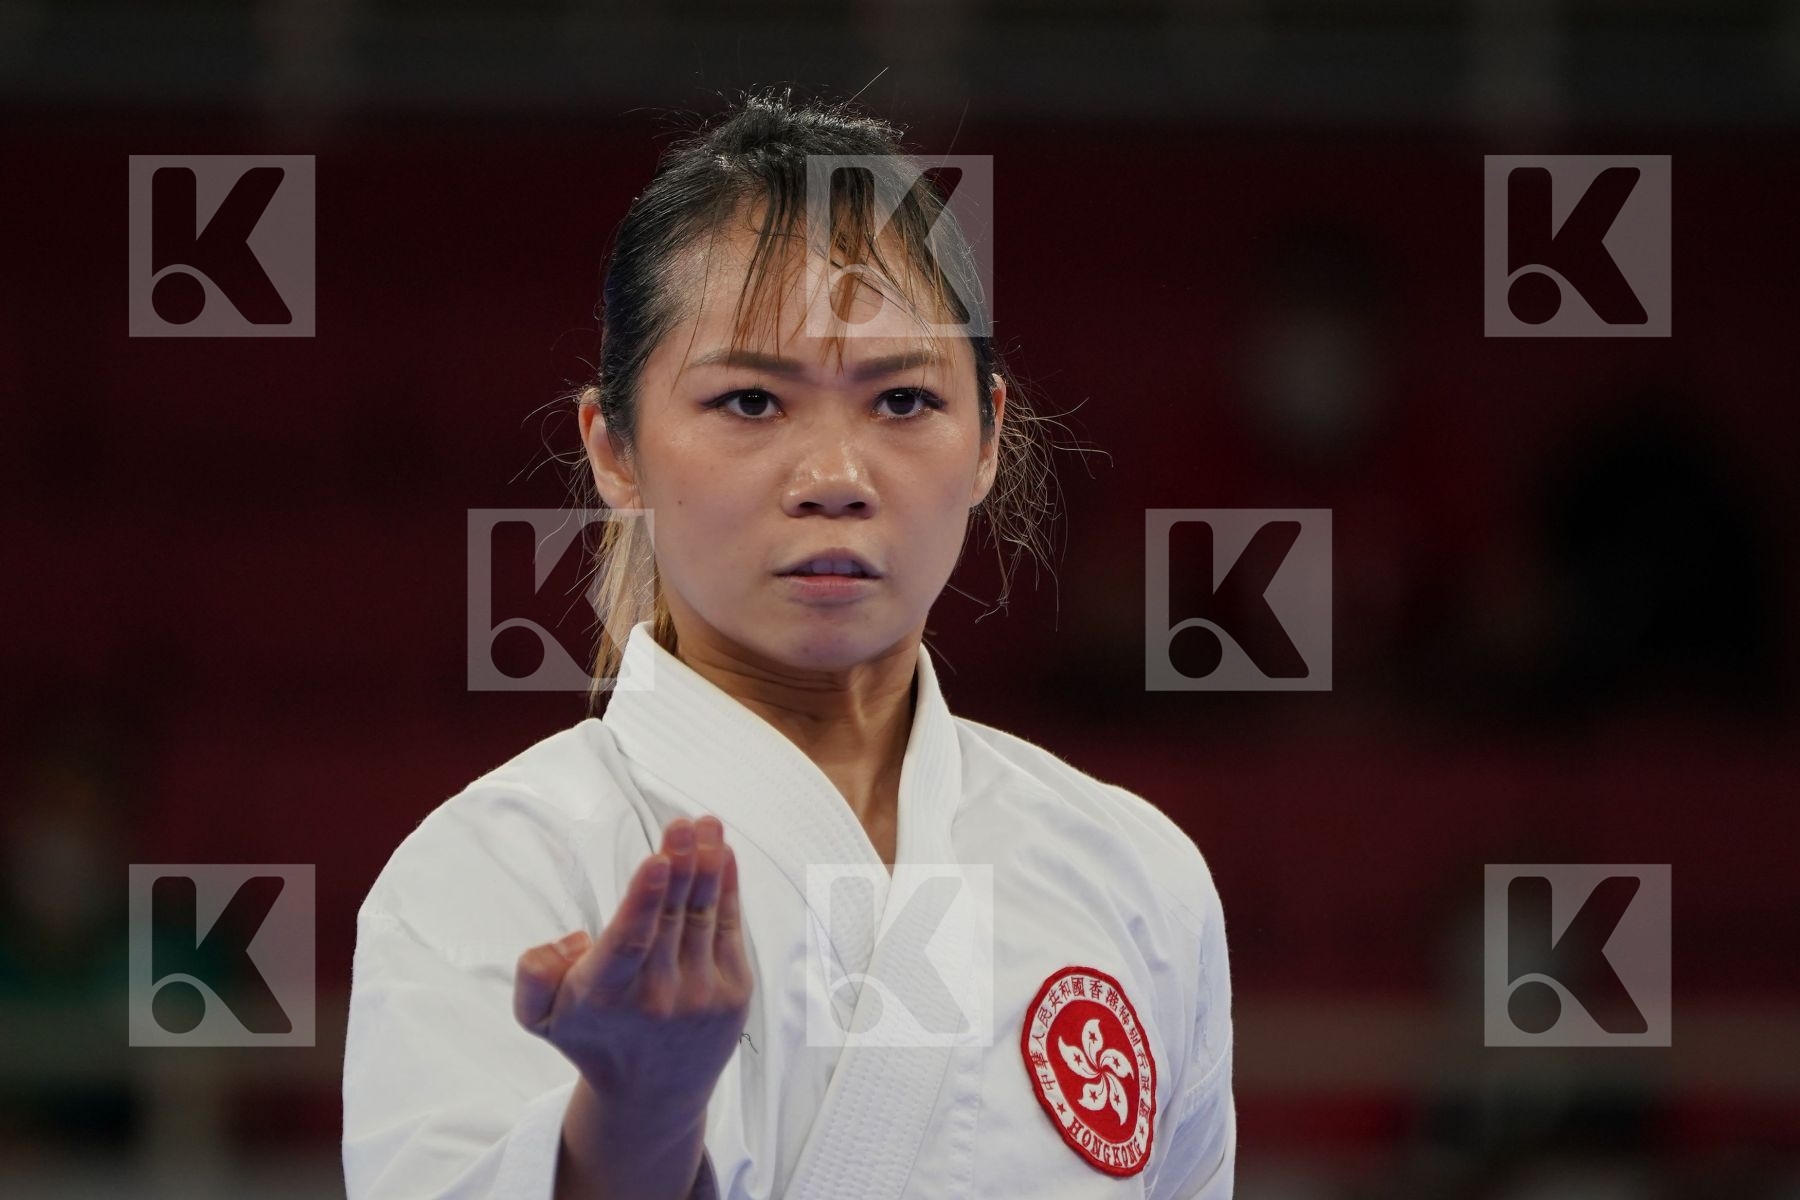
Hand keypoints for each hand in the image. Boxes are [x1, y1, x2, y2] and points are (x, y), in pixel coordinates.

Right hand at [513, 815, 752, 1116]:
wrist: (652, 1096)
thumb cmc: (593, 1037)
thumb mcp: (540, 1017)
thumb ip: (533, 974)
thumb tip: (574, 939)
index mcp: (605, 996)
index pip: (629, 943)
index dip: (645, 900)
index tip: (657, 860)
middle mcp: (656, 997)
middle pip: (671, 919)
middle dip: (681, 866)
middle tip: (684, 823)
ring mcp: (700, 996)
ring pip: (703, 917)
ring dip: (708, 866)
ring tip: (708, 824)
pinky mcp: (732, 994)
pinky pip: (729, 930)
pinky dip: (728, 889)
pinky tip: (724, 854)